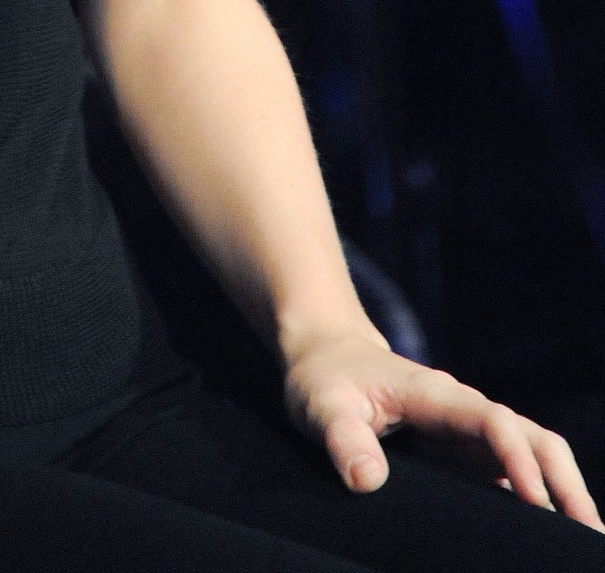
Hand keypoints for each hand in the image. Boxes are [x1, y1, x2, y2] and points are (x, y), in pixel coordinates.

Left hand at [284, 330, 603, 530]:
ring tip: (584, 543)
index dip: (519, 459)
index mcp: (436, 396)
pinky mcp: (461, 451)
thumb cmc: (324, 379)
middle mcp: (462, 411)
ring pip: (533, 454)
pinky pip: (510, 472)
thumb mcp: (321, 406)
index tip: (538, 504)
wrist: (325, 356)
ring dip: (562, 491)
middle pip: (534, 438)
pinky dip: (537, 499)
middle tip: (589, 537)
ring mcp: (466, 432)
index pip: (494, 422)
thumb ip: (342, 438)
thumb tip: (369, 480)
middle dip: (565, 483)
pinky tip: (545, 537)